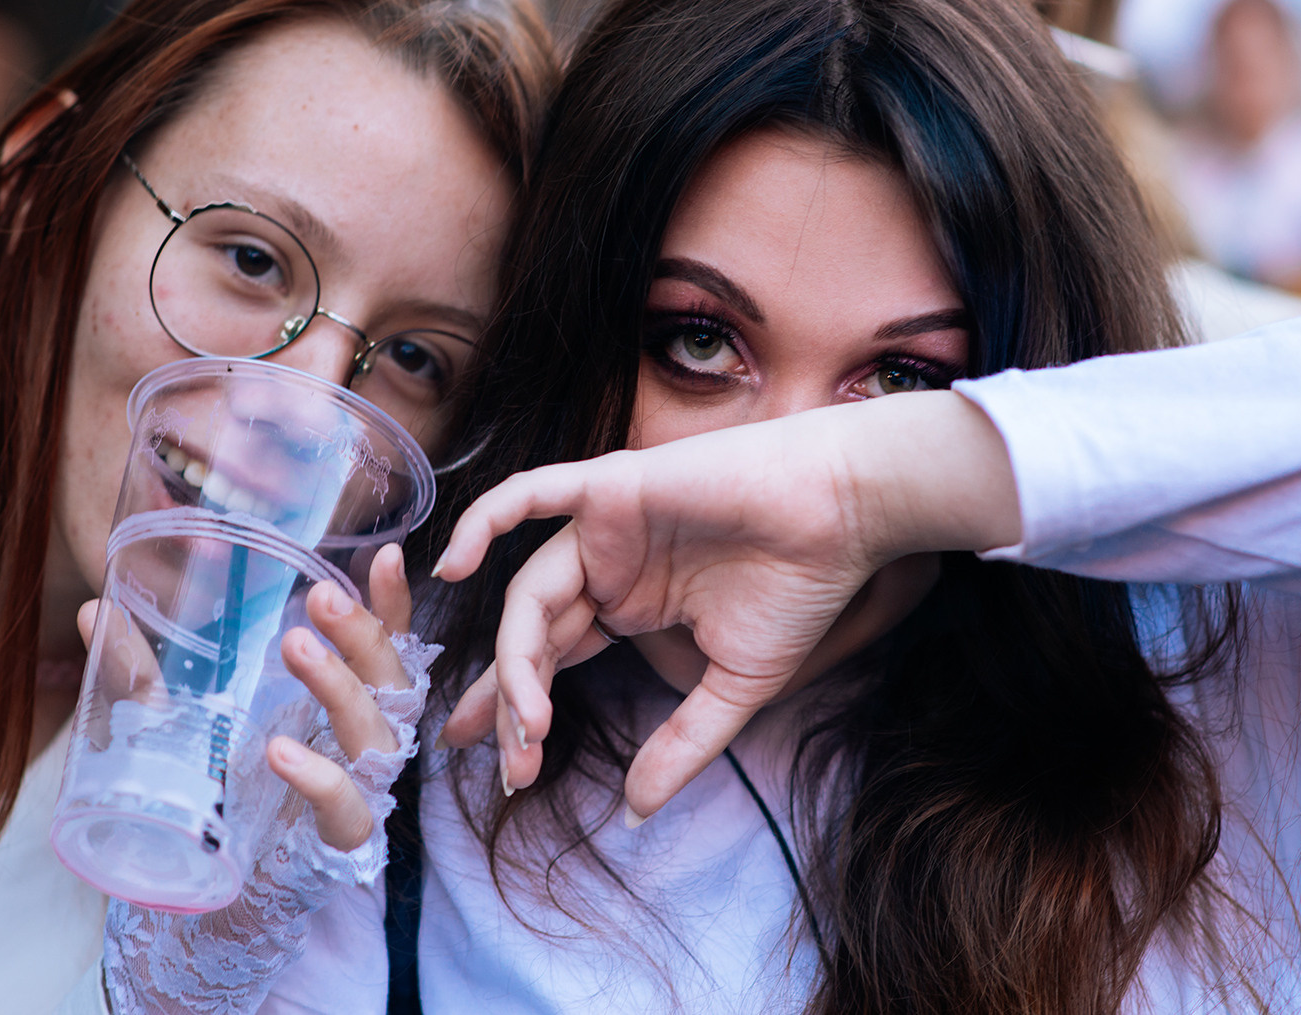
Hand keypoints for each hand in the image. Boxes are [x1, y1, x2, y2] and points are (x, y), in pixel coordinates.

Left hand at [76, 541, 413, 851]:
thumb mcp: (177, 721)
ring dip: (339, 684)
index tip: (381, 553)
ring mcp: (358, 791)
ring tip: (295, 645)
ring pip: (375, 733)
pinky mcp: (337, 841)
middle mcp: (362, 741)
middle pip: (391, 678)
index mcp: (342, 703)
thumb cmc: (216, 794)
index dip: (392, 602)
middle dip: (362, 632)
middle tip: (322, 595)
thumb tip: (93, 610)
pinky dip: (318, 777)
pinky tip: (281, 751)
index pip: (385, 644)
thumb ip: (144, 672)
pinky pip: (346, 807)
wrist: (212, 897)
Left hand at [432, 389, 1019, 822]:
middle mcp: (608, 567)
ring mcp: (604, 527)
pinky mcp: (611, 485)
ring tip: (528, 720)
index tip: (502, 773)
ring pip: (530, 594)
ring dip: (518, 659)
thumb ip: (682, 745)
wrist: (846, 513)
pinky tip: (454, 566)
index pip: (555, 661)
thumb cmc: (801, 587)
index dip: (519, 712)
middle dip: (511, 706)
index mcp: (632, 605)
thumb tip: (635, 813)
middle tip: (510, 767)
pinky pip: (530, 495)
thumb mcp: (735, 686)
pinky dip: (484, 520)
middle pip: (533, 638)